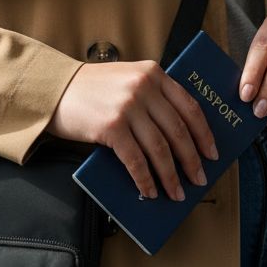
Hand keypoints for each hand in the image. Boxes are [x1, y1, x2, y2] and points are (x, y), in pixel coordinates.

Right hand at [46, 60, 219, 201]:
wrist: (54, 89)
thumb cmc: (91, 89)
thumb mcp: (128, 79)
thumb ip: (152, 96)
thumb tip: (177, 138)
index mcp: (154, 74)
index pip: (189, 107)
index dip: (204, 134)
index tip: (212, 153)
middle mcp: (144, 87)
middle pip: (178, 131)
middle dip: (191, 160)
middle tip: (199, 179)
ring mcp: (128, 107)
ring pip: (160, 149)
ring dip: (171, 175)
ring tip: (176, 193)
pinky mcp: (111, 127)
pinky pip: (136, 160)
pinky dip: (145, 179)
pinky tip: (150, 191)